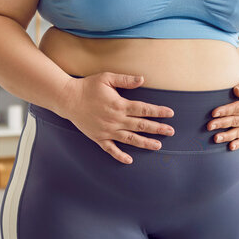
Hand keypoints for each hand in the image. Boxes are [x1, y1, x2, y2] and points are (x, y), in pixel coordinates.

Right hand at [60, 72, 174, 164]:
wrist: (67, 99)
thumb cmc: (88, 86)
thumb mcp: (107, 78)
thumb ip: (125, 80)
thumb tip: (142, 79)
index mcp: (119, 105)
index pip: (144, 109)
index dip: (158, 111)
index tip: (170, 113)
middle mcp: (115, 120)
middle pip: (141, 125)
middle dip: (158, 129)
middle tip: (171, 131)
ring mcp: (107, 130)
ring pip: (130, 139)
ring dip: (145, 143)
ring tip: (158, 146)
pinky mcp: (98, 137)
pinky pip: (110, 149)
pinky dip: (120, 155)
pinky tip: (129, 160)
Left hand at [207, 76, 238, 150]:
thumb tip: (237, 91)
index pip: (237, 108)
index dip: (225, 111)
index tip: (213, 113)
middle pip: (235, 121)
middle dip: (222, 124)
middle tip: (209, 126)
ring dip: (227, 136)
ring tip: (215, 138)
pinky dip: (238, 144)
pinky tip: (230, 147)